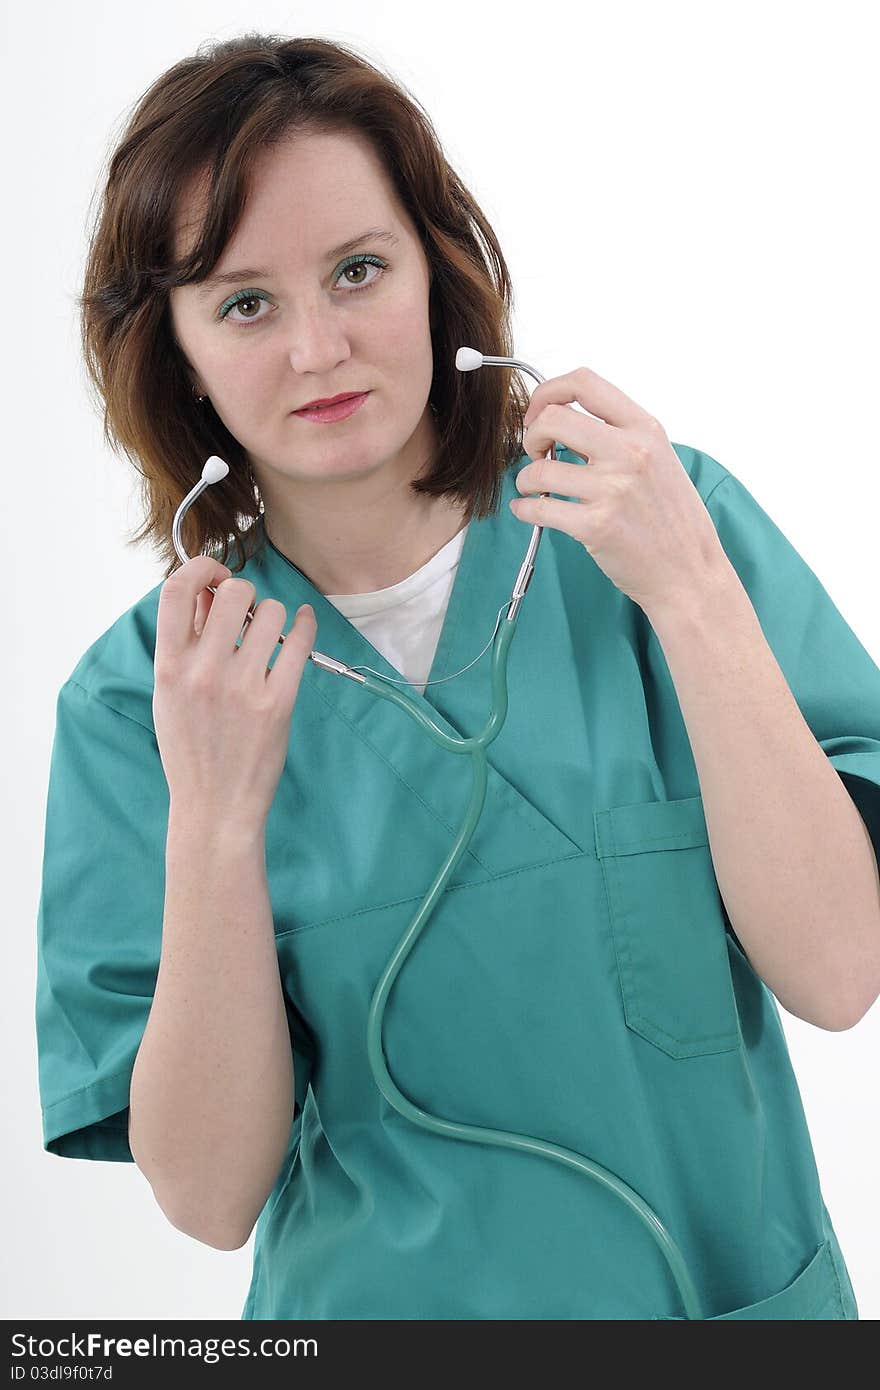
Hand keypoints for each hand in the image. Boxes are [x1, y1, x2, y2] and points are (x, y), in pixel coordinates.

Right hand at [153, 555, 317, 833]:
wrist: (215, 807)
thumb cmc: (191, 750)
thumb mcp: (170, 695)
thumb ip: (186, 644)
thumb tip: (207, 593)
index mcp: (169, 668)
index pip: (176, 591)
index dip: (200, 569)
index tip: (215, 574)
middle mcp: (203, 673)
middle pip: (233, 593)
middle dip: (244, 592)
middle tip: (248, 611)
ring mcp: (243, 687)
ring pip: (271, 614)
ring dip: (274, 616)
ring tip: (269, 636)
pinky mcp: (278, 702)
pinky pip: (300, 643)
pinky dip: (305, 625)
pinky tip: (303, 625)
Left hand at [511, 365, 728, 616]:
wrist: (689, 572)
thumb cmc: (672, 519)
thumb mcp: (659, 459)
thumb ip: (621, 435)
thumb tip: (566, 420)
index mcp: (645, 429)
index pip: (584, 383)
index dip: (547, 392)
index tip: (538, 413)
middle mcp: (630, 452)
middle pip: (552, 418)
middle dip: (531, 434)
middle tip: (536, 453)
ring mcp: (613, 489)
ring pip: (539, 468)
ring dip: (526, 479)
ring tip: (534, 488)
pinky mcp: (596, 526)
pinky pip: (540, 508)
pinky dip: (524, 508)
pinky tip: (528, 510)